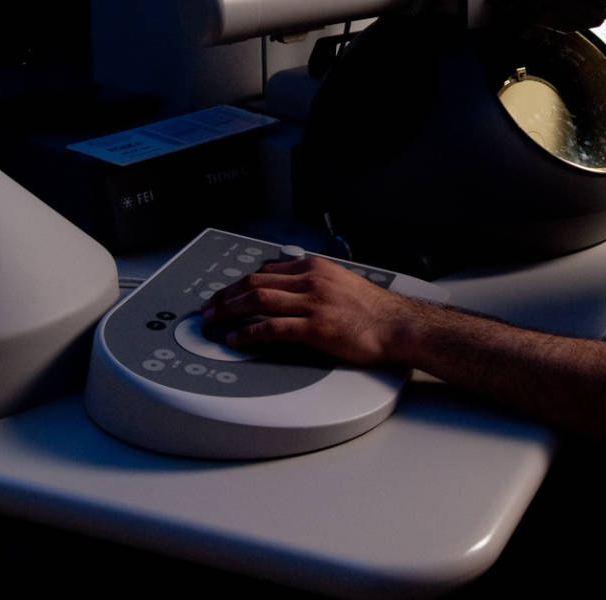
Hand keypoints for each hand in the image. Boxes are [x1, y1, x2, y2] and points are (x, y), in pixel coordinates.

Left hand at [200, 254, 422, 365]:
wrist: (396, 325)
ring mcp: (312, 303)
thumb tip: (286, 287)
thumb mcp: (339, 281)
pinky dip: (249, 332)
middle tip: (209, 307)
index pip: (266, 270)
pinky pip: (272, 328)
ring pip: (258, 300)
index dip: (240, 283)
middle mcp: (310, 280)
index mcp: (315, 267)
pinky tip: (235, 338)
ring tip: (213, 321)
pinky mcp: (315, 328)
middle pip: (255, 282)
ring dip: (229, 310)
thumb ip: (312, 282)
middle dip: (226, 295)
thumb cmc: (371, 310)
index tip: (226, 293)